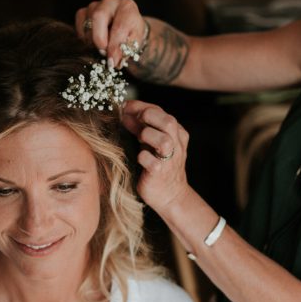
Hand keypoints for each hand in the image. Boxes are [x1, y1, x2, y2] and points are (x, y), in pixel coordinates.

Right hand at [75, 0, 148, 68]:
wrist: (126, 29)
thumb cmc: (130, 36)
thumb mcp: (134, 43)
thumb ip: (125, 51)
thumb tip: (113, 61)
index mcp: (127, 7)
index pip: (119, 26)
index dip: (114, 46)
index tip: (112, 61)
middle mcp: (110, 1)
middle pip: (98, 16)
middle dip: (99, 39)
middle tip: (103, 53)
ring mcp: (95, 5)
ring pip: (87, 23)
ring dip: (92, 41)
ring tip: (101, 48)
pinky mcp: (83, 11)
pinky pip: (79, 25)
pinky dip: (84, 37)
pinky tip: (93, 42)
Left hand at [121, 100, 191, 214]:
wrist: (170, 195)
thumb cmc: (159, 165)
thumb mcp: (154, 143)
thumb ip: (142, 127)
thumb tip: (124, 111)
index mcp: (177, 133)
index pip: (160, 110)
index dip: (140, 106)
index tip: (124, 106)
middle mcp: (176, 144)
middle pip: (168, 121)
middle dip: (147, 116)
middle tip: (131, 120)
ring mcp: (170, 159)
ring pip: (163, 140)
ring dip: (147, 136)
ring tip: (139, 140)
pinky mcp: (160, 173)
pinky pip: (151, 161)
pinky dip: (142, 157)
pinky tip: (139, 158)